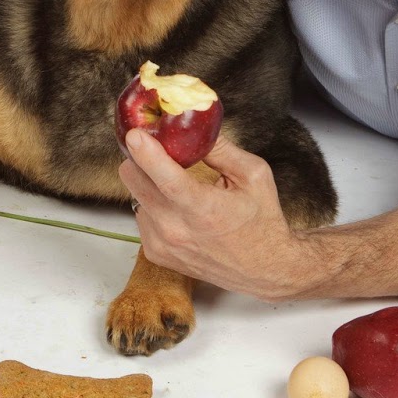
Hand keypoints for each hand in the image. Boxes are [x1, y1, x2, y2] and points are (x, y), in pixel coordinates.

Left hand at [117, 131, 313, 301]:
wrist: (264, 269)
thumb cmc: (262, 222)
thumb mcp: (253, 176)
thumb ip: (221, 149)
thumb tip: (196, 127)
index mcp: (204, 210)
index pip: (166, 179)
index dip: (146, 154)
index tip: (135, 134)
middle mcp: (177, 230)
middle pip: (134, 182)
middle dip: (140, 158)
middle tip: (158, 150)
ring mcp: (162, 244)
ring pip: (135, 196)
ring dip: (149, 183)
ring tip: (178, 187)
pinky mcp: (156, 253)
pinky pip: (141, 217)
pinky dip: (153, 206)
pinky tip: (178, 209)